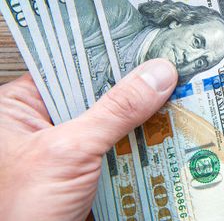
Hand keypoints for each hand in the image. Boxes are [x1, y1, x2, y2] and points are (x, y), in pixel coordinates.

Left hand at [0, 59, 176, 220]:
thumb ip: (115, 110)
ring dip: (144, 115)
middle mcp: (46, 121)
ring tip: (178, 96)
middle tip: (172, 69)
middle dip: (135, 85)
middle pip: (98, 91)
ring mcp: (71, 146)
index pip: (72, 64)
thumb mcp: (70, 151)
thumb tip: (157, 75)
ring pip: (115, 119)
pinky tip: (167, 131)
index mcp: (23, 106)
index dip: (111, 52)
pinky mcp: (91, 168)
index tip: (149, 44)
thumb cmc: (21, 212)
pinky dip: (144, 141)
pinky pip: (122, 145)